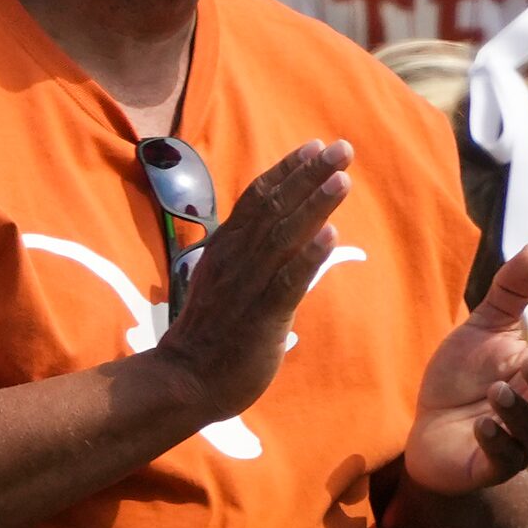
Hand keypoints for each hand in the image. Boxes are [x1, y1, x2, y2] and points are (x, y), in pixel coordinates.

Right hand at [151, 139, 351, 421]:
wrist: (185, 380)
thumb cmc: (209, 335)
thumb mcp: (223, 283)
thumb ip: (248, 258)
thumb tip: (283, 238)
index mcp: (225, 249)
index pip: (256, 199)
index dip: (287, 170)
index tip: (315, 146)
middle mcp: (234, 259)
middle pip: (272, 207)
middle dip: (308, 175)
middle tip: (341, 147)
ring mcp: (246, 286)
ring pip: (282, 236)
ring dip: (313, 205)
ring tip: (342, 179)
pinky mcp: (260, 317)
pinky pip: (286, 282)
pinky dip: (308, 256)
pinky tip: (329, 235)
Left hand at [406, 243, 527, 492]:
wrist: (430, 431)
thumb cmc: (463, 378)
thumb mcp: (485, 330)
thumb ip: (511, 293)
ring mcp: (519, 442)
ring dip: (518, 411)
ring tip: (496, 391)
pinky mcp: (490, 465)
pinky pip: (503, 459)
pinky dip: (495, 442)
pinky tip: (481, 425)